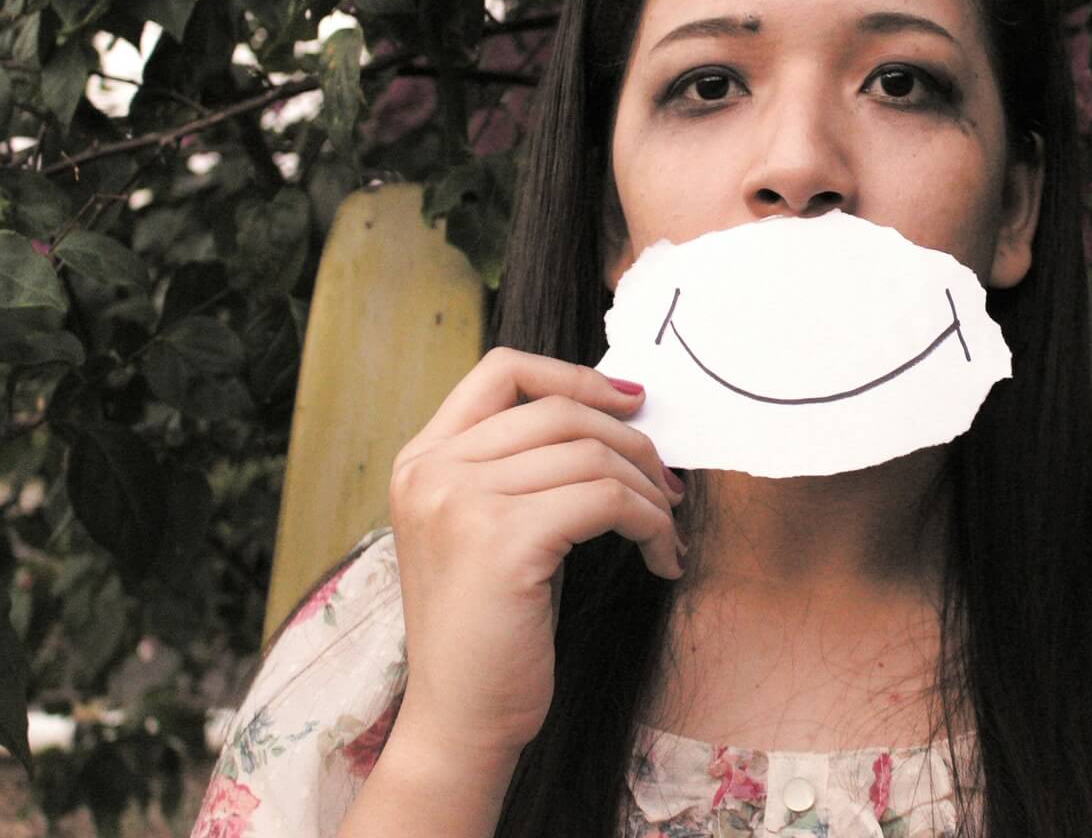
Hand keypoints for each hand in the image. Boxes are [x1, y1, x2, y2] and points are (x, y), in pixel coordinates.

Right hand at [386, 348, 683, 756]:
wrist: (461, 720)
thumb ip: (523, 467)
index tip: (633, 401)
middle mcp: (432, 471)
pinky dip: (651, 524)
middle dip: (633, 443)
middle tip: (669, 487)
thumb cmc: (491, 629)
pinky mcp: (503, 541)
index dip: (575, 374)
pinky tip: (662, 558)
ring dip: (650, 492)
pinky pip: (607, 501)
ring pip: (593, 455)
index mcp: (422, 460)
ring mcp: (460, 502)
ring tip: (667, 531)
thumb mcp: (489, 529)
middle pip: (561, 411)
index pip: (501, 370)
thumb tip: (620, 412)